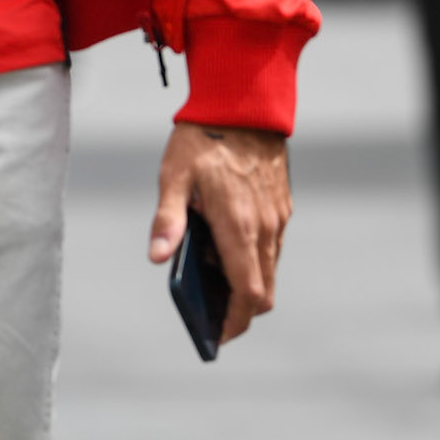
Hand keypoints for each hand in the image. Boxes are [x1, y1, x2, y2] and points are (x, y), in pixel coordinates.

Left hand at [148, 122, 290, 345]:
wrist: (243, 103)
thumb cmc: (202, 139)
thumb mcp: (174, 175)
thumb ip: (168, 219)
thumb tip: (158, 258)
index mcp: (238, 226)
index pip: (247, 294)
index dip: (235, 323)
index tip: (217, 336)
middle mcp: (265, 228)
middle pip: (263, 292)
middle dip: (241, 311)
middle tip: (212, 316)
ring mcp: (278, 218)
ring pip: (269, 270)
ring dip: (247, 283)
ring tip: (210, 277)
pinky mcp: (282, 207)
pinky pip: (272, 248)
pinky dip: (254, 260)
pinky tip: (225, 245)